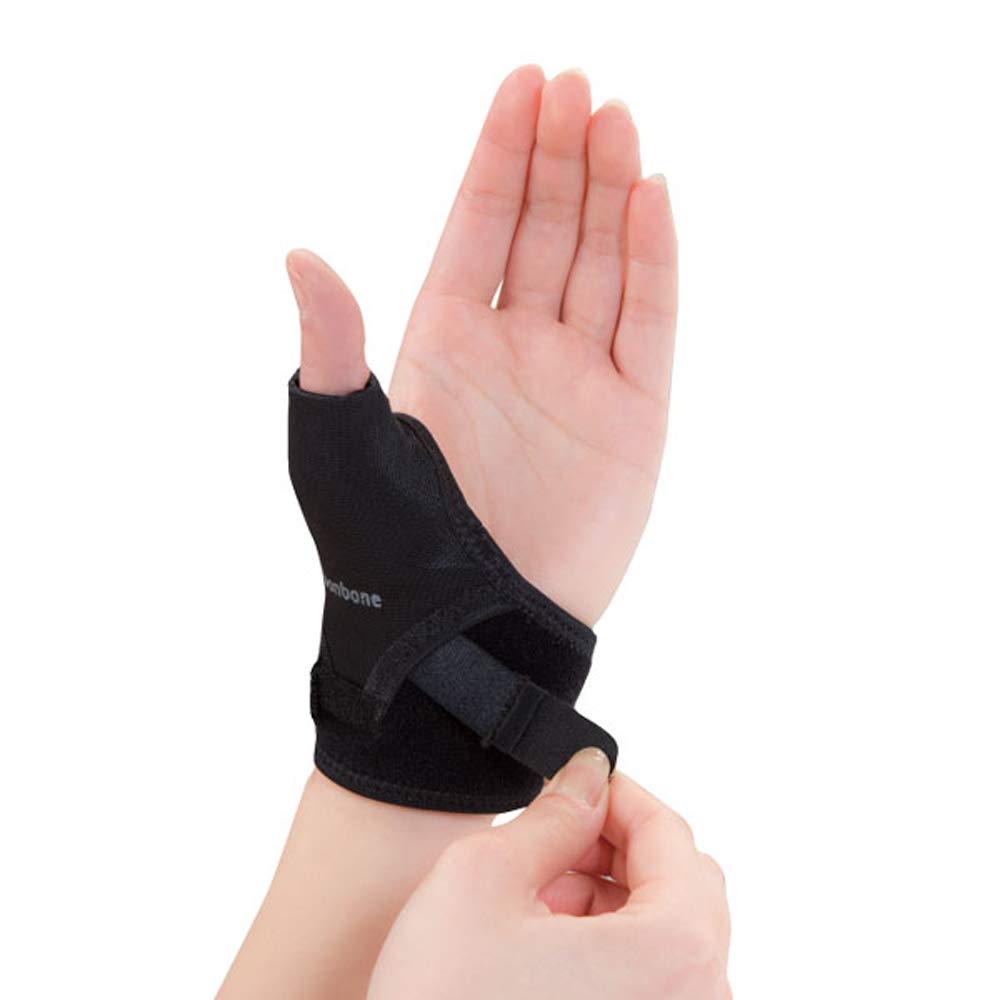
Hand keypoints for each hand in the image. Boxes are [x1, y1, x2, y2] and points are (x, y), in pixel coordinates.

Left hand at [286, 66, 676, 624]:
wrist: (466, 632)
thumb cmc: (388, 547)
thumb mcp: (341, 444)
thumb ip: (331, 349)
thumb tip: (299, 256)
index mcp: (443, 341)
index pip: (478, 225)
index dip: (499, 155)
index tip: (521, 85)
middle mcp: (515, 347)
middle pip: (545, 229)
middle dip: (559, 156)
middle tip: (575, 87)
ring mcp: (578, 377)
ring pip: (601, 262)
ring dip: (608, 190)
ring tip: (614, 119)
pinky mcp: (633, 416)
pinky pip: (648, 322)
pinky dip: (653, 261)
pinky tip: (652, 198)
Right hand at [367, 750, 730, 999]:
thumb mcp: (483, 879)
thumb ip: (553, 814)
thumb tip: (588, 775)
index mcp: (673, 954)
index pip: (670, 834)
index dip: (615, 795)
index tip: (574, 786)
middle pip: (680, 883)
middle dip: (613, 850)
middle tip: (550, 847)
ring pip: (665, 932)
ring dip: (606, 901)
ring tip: (534, 908)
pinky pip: (653, 980)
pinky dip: (609, 950)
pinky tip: (544, 953)